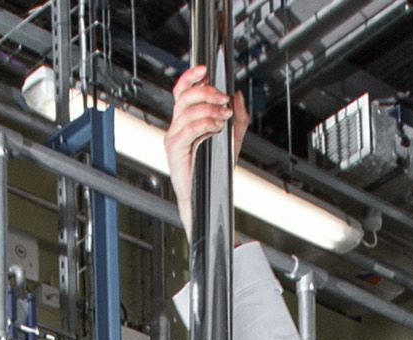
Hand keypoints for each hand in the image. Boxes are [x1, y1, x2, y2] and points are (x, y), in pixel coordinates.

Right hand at [161, 63, 249, 219]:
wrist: (207, 196)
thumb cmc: (215, 170)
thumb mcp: (232, 139)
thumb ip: (238, 117)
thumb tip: (238, 96)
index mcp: (187, 119)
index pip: (183, 90)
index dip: (191, 76)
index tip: (206, 69)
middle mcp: (178, 125)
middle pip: (184, 96)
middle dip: (206, 92)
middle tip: (222, 98)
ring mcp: (174, 136)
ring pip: (187, 111)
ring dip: (209, 109)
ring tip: (223, 117)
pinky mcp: (175, 149)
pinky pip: (188, 129)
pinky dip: (204, 125)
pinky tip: (215, 128)